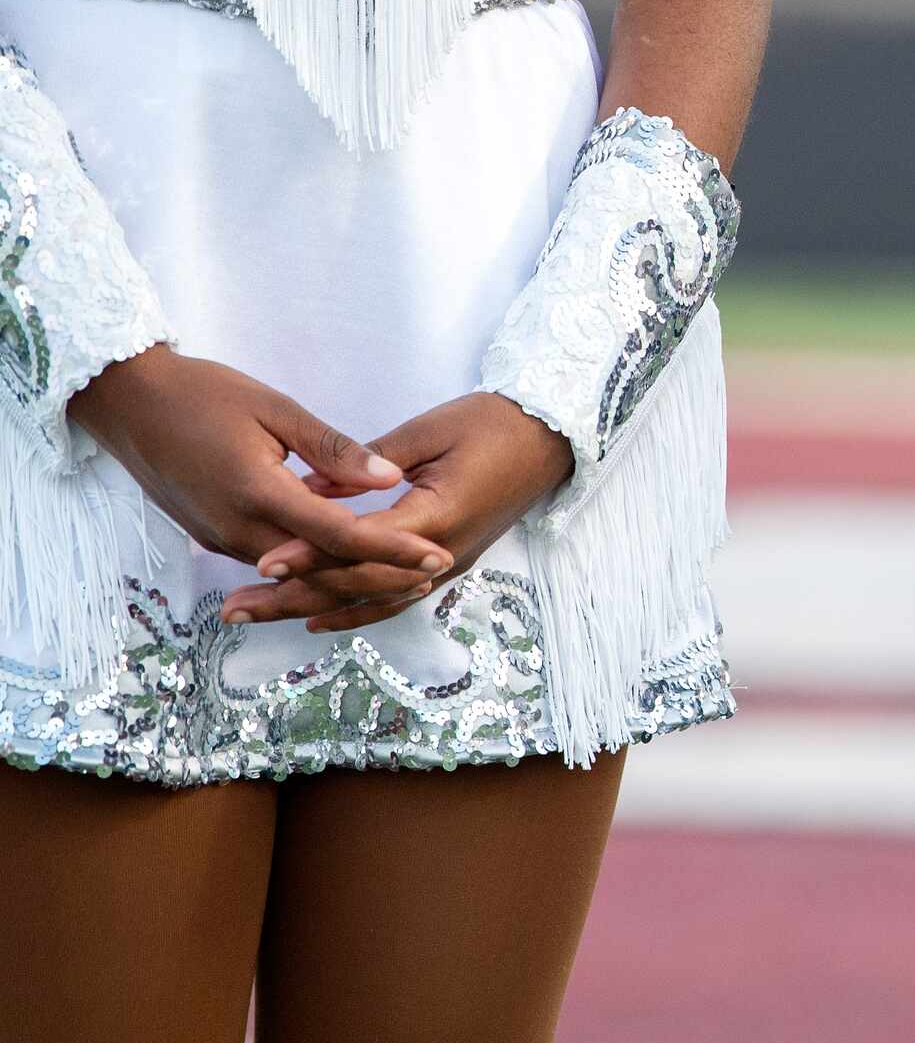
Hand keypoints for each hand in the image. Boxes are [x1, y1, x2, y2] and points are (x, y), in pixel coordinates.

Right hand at [67, 346, 451, 576]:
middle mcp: (237, 529)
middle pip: (320, 569)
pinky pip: (272, 564)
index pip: (340, 536)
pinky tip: (346, 564)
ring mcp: (220, 539)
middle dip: (380, 575)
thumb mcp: (275, 409)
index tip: (436, 556)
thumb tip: (390, 479)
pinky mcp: (212, 537)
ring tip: (403, 574)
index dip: (393, 550)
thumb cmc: (202, 393)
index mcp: (258, 493)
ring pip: (295, 575)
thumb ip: (333, 450)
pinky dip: (311, 569)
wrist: (127, 403)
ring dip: (347, 577)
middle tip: (434, 571)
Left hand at [221, 393, 573, 634]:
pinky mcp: (449, 563)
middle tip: (235, 607)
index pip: (360, 544)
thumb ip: (366, 461)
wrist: (551, 438)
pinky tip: (316, 619)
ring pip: (371, 600)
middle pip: (357, 586)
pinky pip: (394, 599)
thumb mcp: (428, 431)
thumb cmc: (492, 423)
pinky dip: (354, 612)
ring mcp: (448, 565)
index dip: (310, 554)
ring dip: (311, 610)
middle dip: (293, 597)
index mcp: (437, 516)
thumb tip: (309, 486)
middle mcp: (442, 554)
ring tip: (256, 616)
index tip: (261, 563)